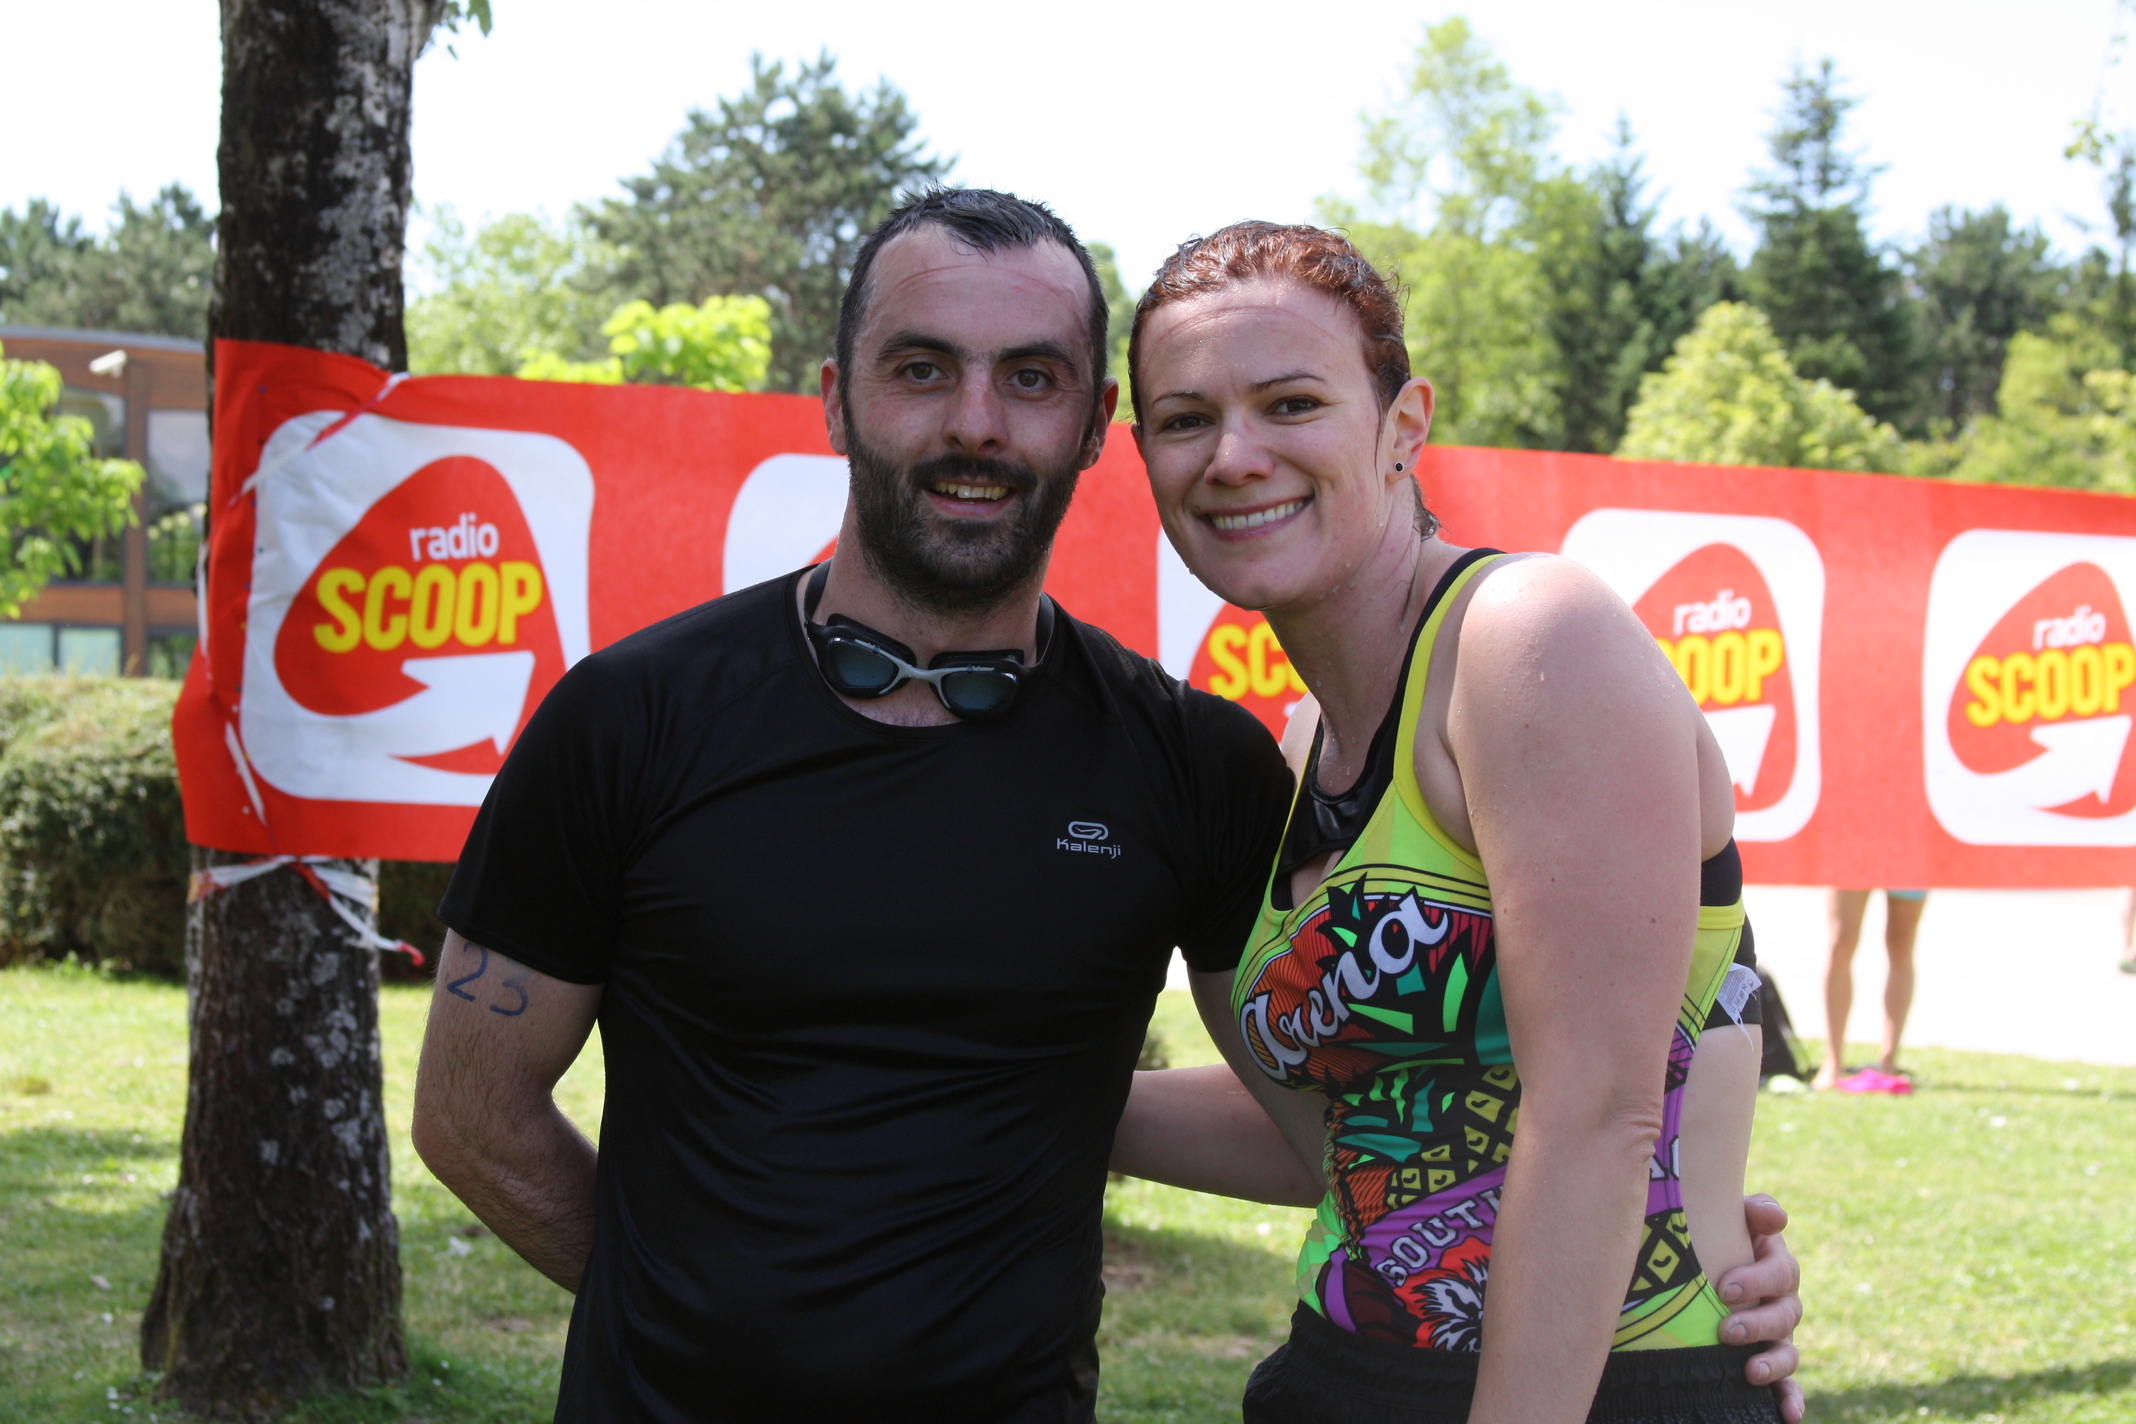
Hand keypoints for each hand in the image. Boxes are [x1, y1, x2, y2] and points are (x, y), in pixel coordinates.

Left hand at [1713, 1194, 1804, 1423]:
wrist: (1698, 1260)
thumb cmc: (1715, 1234)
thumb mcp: (1732, 1217)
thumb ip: (1754, 1211)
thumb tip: (1772, 1218)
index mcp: (1777, 1264)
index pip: (1781, 1272)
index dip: (1758, 1280)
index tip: (1724, 1289)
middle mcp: (1783, 1302)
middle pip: (1784, 1315)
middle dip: (1758, 1324)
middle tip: (1726, 1330)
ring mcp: (1777, 1335)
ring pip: (1787, 1352)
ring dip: (1772, 1364)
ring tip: (1750, 1371)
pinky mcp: (1769, 1362)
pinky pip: (1787, 1385)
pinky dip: (1791, 1400)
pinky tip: (1788, 1416)